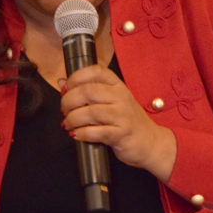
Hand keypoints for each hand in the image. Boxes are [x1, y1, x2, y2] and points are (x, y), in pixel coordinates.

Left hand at [59, 65, 175, 182]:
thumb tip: (62, 81)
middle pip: (88, 91)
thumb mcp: (112, 100)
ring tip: (68, 123)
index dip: (76, 77)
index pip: (95, 71)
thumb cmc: (128, 120)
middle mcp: (121, 97)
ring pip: (90, 112)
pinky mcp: (121, 134)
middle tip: (64, 109)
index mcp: (118, 85)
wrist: (150, 141)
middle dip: (69, 101)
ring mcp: (122, 115)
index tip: (66, 87)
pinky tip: (77, 134)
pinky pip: (96, 132)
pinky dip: (81, 133)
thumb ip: (89, 90)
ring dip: (72, 119)